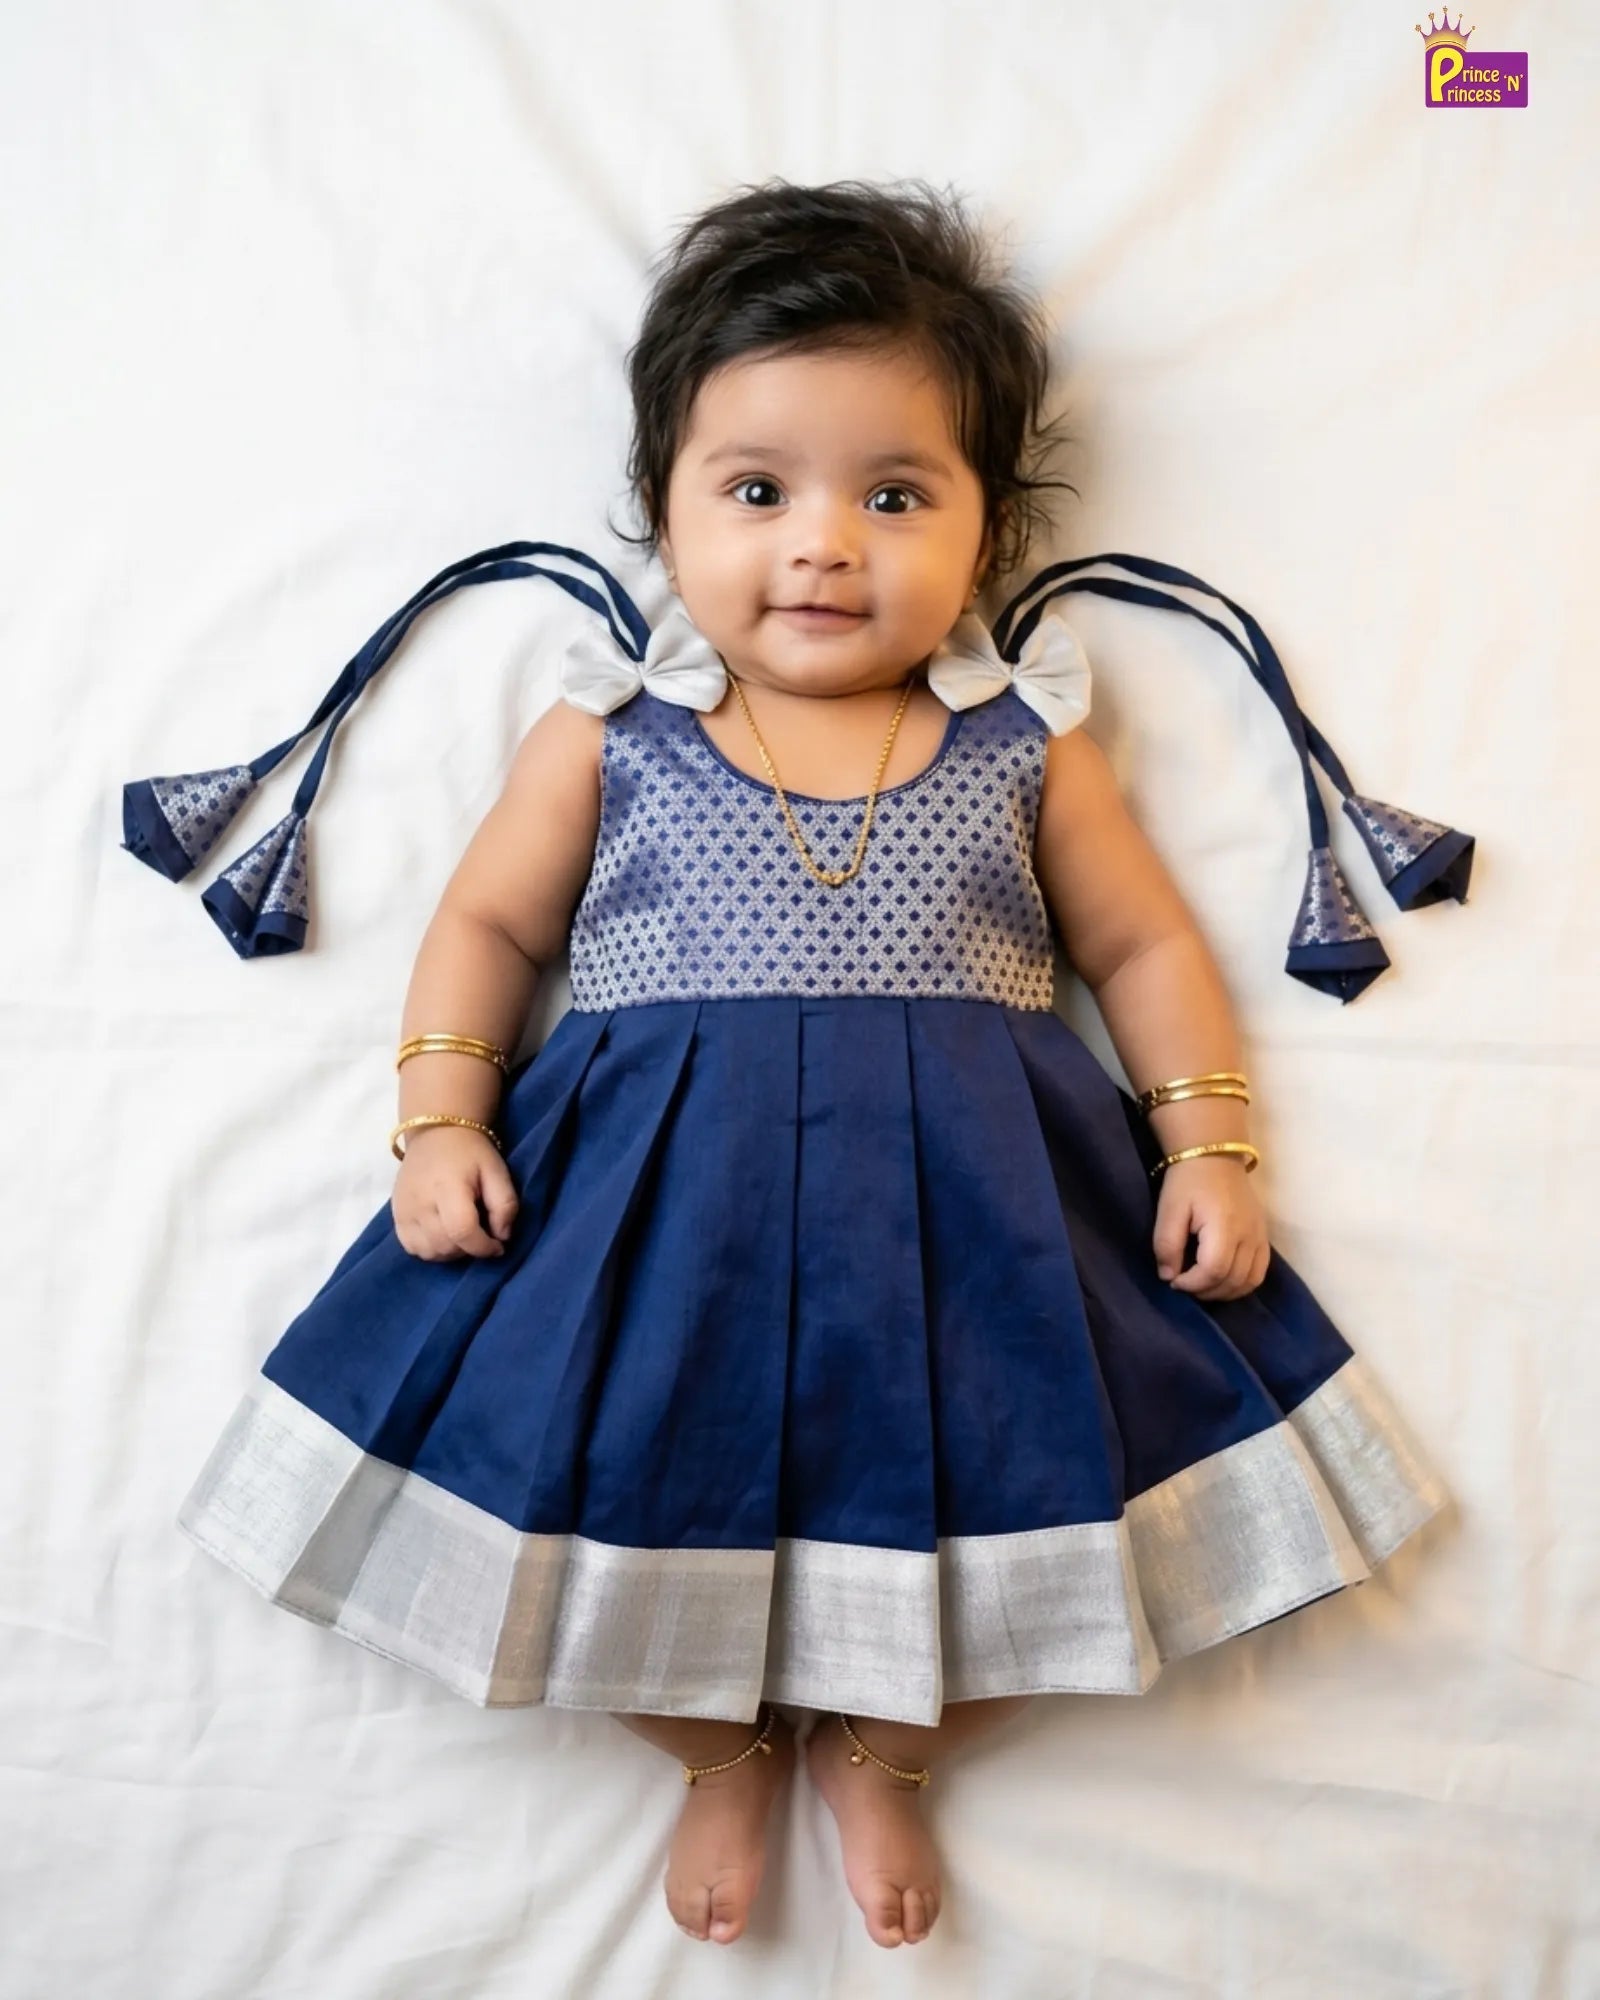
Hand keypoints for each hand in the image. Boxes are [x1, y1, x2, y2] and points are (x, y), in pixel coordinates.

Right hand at [391, 1125, 519, 1261]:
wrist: (436, 1132)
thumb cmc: (471, 1152)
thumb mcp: (497, 1171)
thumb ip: (505, 1205)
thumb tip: (502, 1237)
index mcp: (447, 1186)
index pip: (462, 1231)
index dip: (484, 1247)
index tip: (498, 1246)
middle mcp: (420, 1201)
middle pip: (446, 1246)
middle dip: (470, 1249)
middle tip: (482, 1235)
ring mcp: (403, 1210)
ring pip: (429, 1252)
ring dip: (451, 1252)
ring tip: (463, 1235)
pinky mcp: (395, 1216)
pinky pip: (412, 1248)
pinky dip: (431, 1250)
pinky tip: (444, 1236)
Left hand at [1151, 1156, 1269, 1300]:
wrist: (1215, 1156)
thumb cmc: (1188, 1182)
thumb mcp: (1169, 1210)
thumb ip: (1167, 1245)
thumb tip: (1168, 1276)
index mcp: (1224, 1226)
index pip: (1214, 1270)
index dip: (1192, 1284)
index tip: (1174, 1280)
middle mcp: (1249, 1234)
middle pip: (1233, 1280)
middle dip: (1205, 1291)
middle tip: (1184, 1284)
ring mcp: (1260, 1236)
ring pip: (1249, 1281)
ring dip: (1224, 1292)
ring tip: (1201, 1286)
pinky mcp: (1264, 1237)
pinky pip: (1259, 1272)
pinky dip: (1241, 1284)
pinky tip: (1222, 1282)